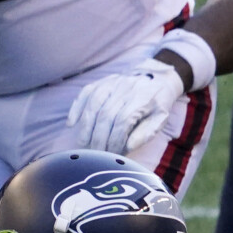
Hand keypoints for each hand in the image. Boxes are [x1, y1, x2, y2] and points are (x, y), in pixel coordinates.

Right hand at [68, 59, 184, 153]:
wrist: (157, 78)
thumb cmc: (158, 104)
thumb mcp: (160, 119)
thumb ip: (146, 133)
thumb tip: (128, 147)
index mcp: (142, 98)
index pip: (123, 121)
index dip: (115, 140)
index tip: (111, 154)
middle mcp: (125, 88)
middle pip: (106, 115)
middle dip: (99, 137)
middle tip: (96, 153)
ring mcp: (111, 82)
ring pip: (93, 104)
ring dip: (86, 127)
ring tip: (83, 144)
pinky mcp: (102, 81)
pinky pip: (85, 93)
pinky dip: (76, 108)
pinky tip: (72, 124)